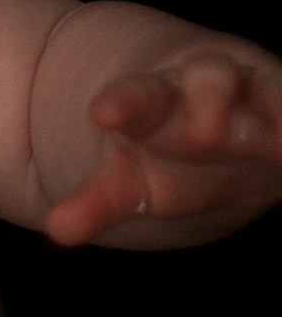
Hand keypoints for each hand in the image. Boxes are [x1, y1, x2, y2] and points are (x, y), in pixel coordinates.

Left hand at [43, 38, 281, 248]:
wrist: (214, 124)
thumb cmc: (162, 150)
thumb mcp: (129, 180)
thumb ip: (95, 204)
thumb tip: (57, 231)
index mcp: (159, 95)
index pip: (141, 94)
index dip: (126, 102)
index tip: (102, 114)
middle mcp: (217, 87)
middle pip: (212, 84)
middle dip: (208, 99)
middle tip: (203, 130)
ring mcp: (266, 102)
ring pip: (275, 101)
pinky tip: (280, 148)